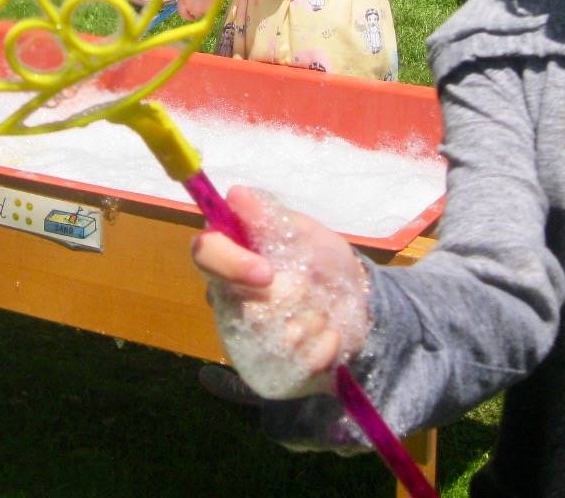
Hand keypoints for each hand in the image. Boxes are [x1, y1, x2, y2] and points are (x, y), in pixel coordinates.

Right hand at [192, 187, 369, 398]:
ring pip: (273, 336)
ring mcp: (247, 338)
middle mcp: (229, 300)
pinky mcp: (270, 369)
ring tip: (323, 309)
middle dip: (291, 296)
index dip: (231, 265)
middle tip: (310, 287)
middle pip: (243, 305)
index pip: (206, 254)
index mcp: (231, 258)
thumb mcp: (304, 231)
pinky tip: (330, 334)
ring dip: (312, 319)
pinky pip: (297, 363)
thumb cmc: (322, 260)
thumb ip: (269, 217)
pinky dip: (325, 345)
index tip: (267, 272)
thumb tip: (236, 194)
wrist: (358, 301)